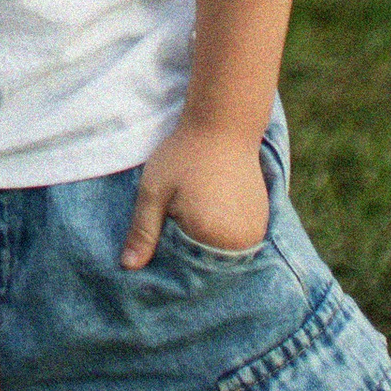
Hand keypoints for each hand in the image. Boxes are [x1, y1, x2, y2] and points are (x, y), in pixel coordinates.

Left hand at [120, 123, 269, 268]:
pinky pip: (238, 240)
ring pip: (222, 252)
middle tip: (181, 210)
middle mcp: (238, 242)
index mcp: (210, 236)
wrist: (224, 123)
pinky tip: (213, 208)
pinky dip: (224, 232)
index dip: (169, 253)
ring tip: (198, 208)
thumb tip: (128, 267)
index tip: (163, 226)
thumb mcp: (154, 190)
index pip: (184, 267)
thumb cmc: (184, 154)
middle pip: (206, 261)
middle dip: (189, 248)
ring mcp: (255, 233)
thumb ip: (143, 230)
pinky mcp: (262, 222)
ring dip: (208, 242)